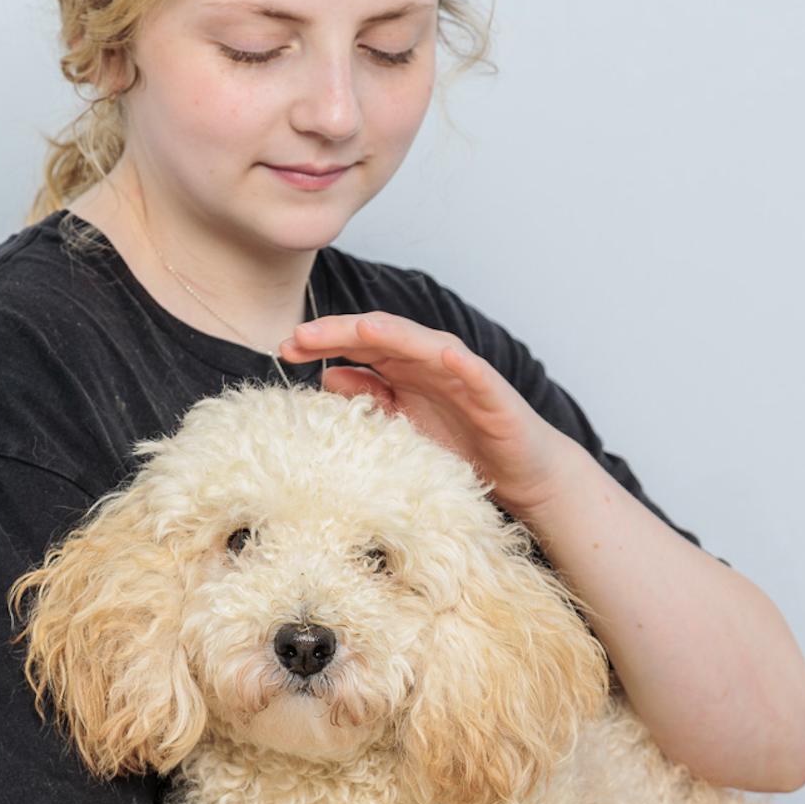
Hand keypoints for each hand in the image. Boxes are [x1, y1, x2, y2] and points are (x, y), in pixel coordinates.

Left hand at [280, 312, 576, 519]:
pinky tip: (444, 355)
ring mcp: (463, 375)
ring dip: (394, 336)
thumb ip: (370, 399)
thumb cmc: (464, 447)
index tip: (285, 348)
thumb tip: (328, 377)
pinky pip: (475, 374)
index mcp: (405, 370)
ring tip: (362, 330)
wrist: (519, 472)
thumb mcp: (404, 427)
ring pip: (425, 346)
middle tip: (301, 337)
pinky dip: (460, 362)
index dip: (323, 342)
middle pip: (382, 338)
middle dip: (342, 334)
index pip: (358, 346)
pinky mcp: (494, 395)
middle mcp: (430, 363)